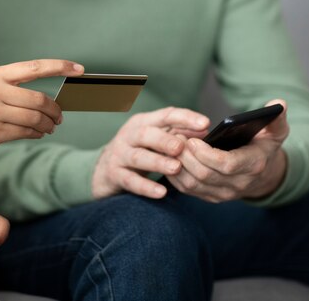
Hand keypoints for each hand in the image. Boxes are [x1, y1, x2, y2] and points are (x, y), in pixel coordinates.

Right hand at [0, 59, 83, 153]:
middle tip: (59, 116)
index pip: (35, 67)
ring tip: (51, 126)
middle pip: (39, 100)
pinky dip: (37, 133)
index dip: (60, 67)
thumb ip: (16, 84)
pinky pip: (26, 133)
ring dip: (48, 125)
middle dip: (55, 110)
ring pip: (35, 119)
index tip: (79, 69)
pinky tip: (38, 133)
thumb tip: (50, 98)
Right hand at [92, 107, 209, 199]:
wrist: (103, 169)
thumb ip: (178, 133)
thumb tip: (204, 130)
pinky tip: (161, 192)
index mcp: (142, 122)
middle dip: (165, 140)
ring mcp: (119, 155)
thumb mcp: (155, 138)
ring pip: (138, 157)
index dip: (185, 117)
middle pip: (146, 134)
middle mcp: (129, 136)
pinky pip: (130, 181)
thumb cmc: (138, 150)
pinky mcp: (115, 174)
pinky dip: (146, 187)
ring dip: (157, 162)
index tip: (205, 123)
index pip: (165, 115)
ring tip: (176, 168)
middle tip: (182, 147)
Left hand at [167, 100, 288, 201]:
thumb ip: (277, 118)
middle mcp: (238, 184)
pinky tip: (171, 158)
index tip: (194, 140)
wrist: (263, 175)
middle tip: (176, 138)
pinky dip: (175, 175)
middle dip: (187, 156)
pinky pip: (188, 190)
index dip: (207, 154)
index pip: (227, 165)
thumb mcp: (276, 132)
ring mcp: (223, 194)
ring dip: (179, 165)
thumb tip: (279, 103)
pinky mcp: (211, 197)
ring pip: (193, 184)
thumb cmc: (264, 146)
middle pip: (205, 175)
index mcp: (253, 165)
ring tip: (172, 145)